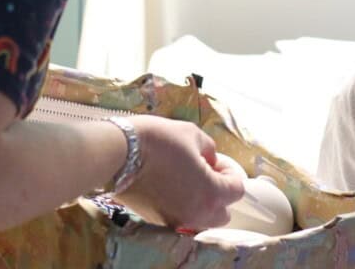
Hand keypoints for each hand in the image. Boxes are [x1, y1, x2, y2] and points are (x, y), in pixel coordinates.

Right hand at [112, 115, 244, 229]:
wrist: (118, 153)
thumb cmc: (158, 141)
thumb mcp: (193, 135)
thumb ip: (210, 150)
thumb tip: (210, 159)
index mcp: (211, 194)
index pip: (236, 190)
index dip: (229, 171)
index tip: (215, 160)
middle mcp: (196, 214)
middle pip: (222, 213)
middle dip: (219, 192)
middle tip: (205, 171)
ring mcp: (175, 220)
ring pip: (201, 218)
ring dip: (201, 202)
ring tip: (186, 178)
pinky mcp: (157, 220)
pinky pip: (180, 218)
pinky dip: (182, 205)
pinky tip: (169, 185)